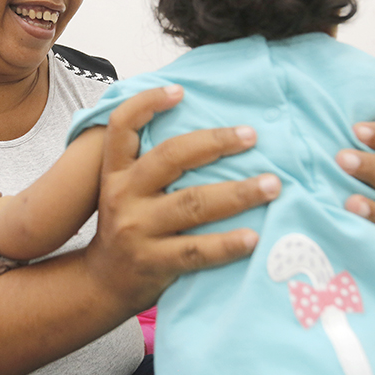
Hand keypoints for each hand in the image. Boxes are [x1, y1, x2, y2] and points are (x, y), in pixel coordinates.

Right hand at [85, 85, 278, 312]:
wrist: (102, 284)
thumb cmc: (127, 229)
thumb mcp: (124, 191)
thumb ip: (149, 166)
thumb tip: (205, 135)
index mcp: (115, 172)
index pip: (122, 127)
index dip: (147, 103)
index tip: (180, 90)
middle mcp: (123, 195)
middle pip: (170, 158)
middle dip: (215, 143)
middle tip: (251, 136)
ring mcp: (137, 229)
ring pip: (193, 203)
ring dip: (238, 192)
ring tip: (272, 185)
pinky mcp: (154, 262)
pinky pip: (197, 250)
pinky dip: (228, 243)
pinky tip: (254, 237)